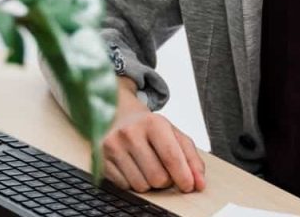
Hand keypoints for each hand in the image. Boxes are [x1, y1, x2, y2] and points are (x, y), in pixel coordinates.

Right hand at [101, 77, 205, 192]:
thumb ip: (191, 158)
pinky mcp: (101, 159)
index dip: (183, 176)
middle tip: (164, 170)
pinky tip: (133, 168)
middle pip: (157, 177)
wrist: (117, 113)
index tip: (189, 186)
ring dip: (149, 183)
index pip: (171, 157)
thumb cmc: (148, 127)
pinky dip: (133, 183)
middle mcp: (130, 133)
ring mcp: (113, 146)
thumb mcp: (173, 134)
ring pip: (141, 186)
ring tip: (147, 167)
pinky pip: (125, 187)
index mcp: (153, 123)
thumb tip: (199, 183)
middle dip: (166, 180)